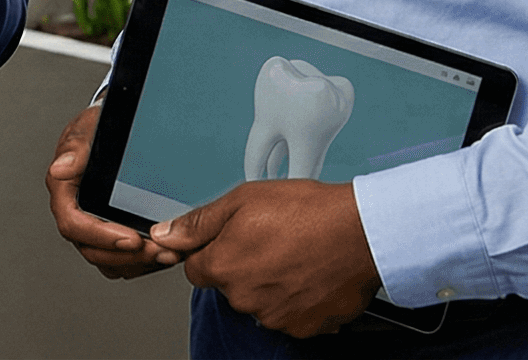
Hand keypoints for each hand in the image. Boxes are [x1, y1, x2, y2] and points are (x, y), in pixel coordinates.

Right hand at [47, 105, 175, 279]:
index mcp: (64, 191)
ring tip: (170, 254)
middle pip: (92, 250)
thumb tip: (60, 168)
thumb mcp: (89, 129)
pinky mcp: (113, 234)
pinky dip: (144, 263)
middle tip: (160, 251)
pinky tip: (166, 253)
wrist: (119, 128)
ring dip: (139, 263)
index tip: (132, 238)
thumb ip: (77, 148)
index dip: (100, 236)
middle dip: (127, 256)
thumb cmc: (101, 127)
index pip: (73, 224)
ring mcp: (94, 227)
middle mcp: (76, 213)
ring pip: (109, 261)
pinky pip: (123, 261)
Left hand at [148, 179, 380, 337]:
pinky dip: (300, 299)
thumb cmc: (308, 211)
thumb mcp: (242, 200)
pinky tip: (312, 274)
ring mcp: (276, 317)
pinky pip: (292, 315)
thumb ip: (198, 223)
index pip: (197, 269)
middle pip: (231, 286)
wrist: (362, 232)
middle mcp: (245, 299)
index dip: (215, 250)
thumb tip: (165, 235)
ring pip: (261, 302)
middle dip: (245, 266)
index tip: (237, 239)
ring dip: (273, 284)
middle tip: (275, 240)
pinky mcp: (306, 327)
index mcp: (223, 267)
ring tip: (298, 255)